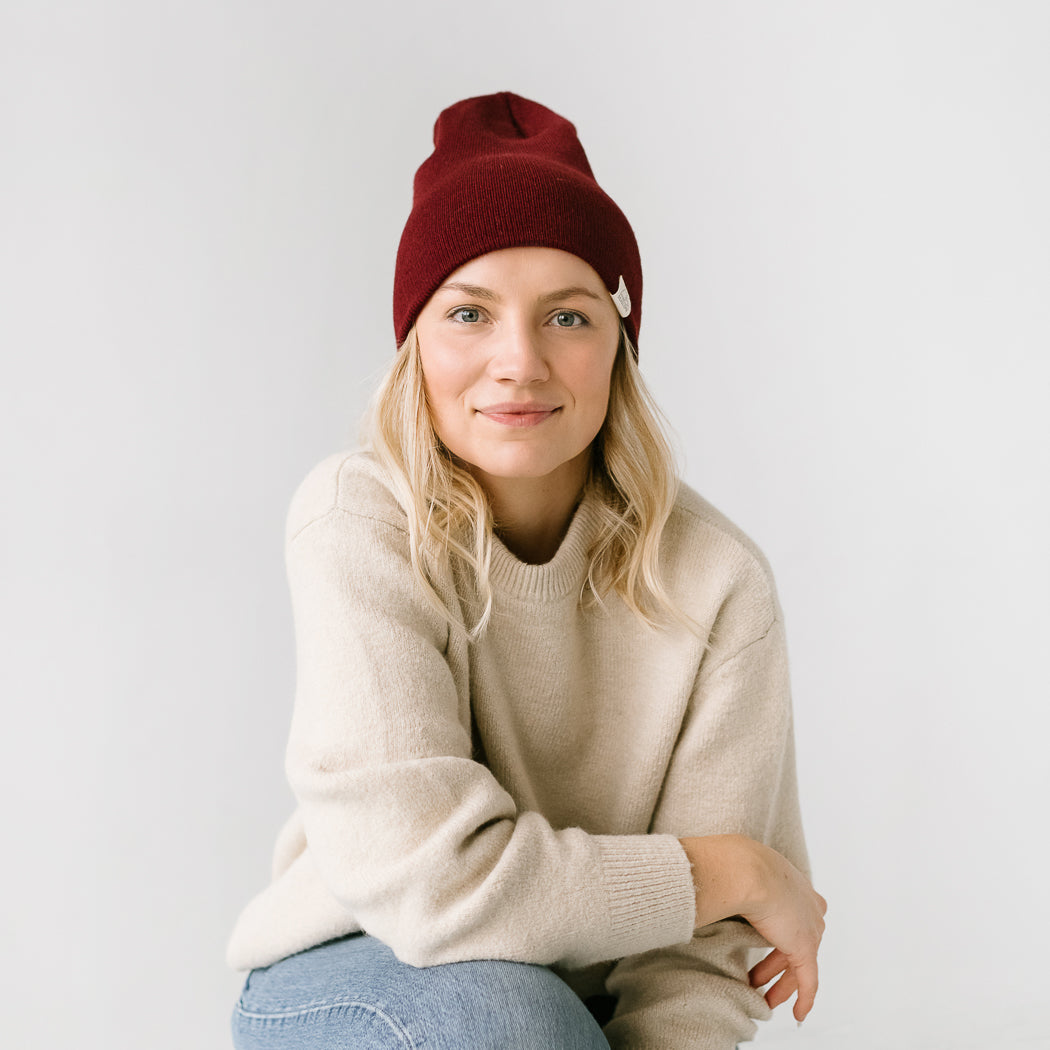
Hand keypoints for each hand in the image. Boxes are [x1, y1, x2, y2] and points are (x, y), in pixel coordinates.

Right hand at [679, 835, 826, 1021]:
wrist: (744, 869)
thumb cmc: (733, 864)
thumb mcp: (736, 870)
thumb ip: (732, 882)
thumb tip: (705, 882)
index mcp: (793, 883)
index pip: (791, 915)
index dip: (777, 936)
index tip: (762, 948)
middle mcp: (808, 906)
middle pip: (795, 942)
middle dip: (775, 964)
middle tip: (756, 978)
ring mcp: (810, 928)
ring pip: (799, 964)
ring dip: (781, 983)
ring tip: (764, 998)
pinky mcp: (805, 948)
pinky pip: (808, 981)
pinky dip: (804, 999)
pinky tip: (798, 1014)